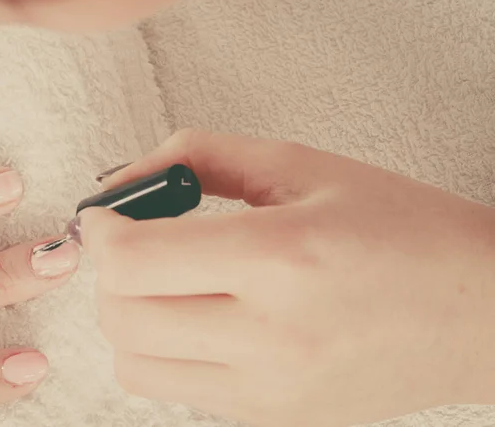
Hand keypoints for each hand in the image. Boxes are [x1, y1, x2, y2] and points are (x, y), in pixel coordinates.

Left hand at [81, 129, 494, 426]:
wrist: (477, 312)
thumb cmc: (401, 228)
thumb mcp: (302, 166)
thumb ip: (203, 155)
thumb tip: (127, 178)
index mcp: (282, 258)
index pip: (134, 260)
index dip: (100, 230)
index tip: (107, 214)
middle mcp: (271, 336)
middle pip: (121, 315)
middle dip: (107, 270)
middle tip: (135, 239)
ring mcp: (269, 390)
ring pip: (135, 363)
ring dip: (129, 313)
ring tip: (167, 280)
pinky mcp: (271, 417)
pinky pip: (175, 387)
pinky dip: (163, 347)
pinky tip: (199, 314)